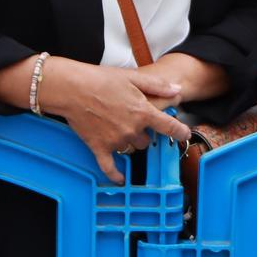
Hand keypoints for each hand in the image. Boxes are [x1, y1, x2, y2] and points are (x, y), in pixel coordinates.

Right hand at [40, 58, 192, 183]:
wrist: (72, 88)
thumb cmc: (100, 80)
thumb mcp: (133, 78)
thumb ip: (158, 86)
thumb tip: (177, 90)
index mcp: (142, 112)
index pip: (169, 127)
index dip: (180, 131)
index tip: (184, 134)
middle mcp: (132, 129)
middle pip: (147, 140)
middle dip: (143, 132)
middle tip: (132, 119)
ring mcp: (116, 141)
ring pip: (131, 148)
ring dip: (129, 142)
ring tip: (118, 128)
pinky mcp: (99, 148)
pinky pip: (110, 167)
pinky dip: (115, 175)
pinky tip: (120, 179)